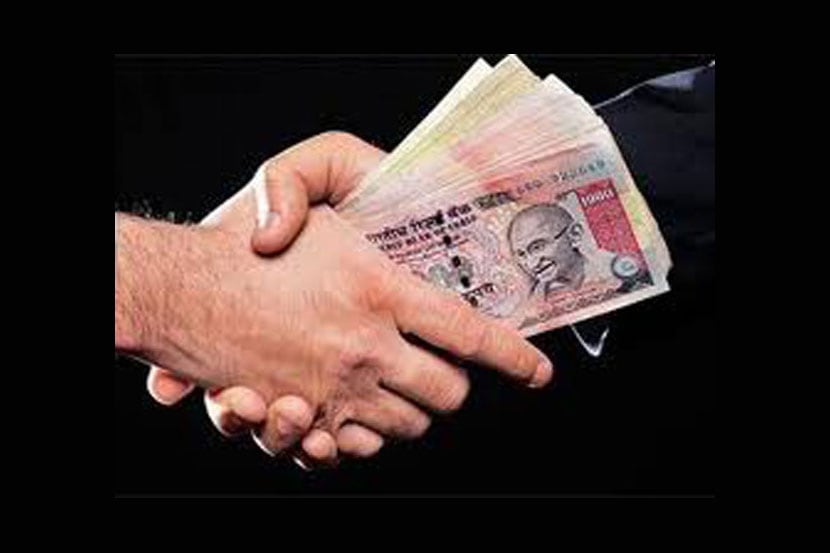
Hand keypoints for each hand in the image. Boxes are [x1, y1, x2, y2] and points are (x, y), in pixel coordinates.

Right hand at [139, 132, 553, 464]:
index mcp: (379, 289)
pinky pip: (361, 450)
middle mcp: (366, 349)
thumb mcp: (306, 191)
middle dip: (454, 387)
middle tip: (441, 368)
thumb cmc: (242, 245)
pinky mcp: (306, 421)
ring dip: (413, 410)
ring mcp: (337, 392)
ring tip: (397, 383)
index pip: (472, 333)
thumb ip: (350, 186)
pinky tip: (358, 411)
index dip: (514, 357)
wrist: (178, 294)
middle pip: (448, 393)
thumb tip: (389, 216)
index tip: (537, 372)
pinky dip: (369, 437)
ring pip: (409, 426)